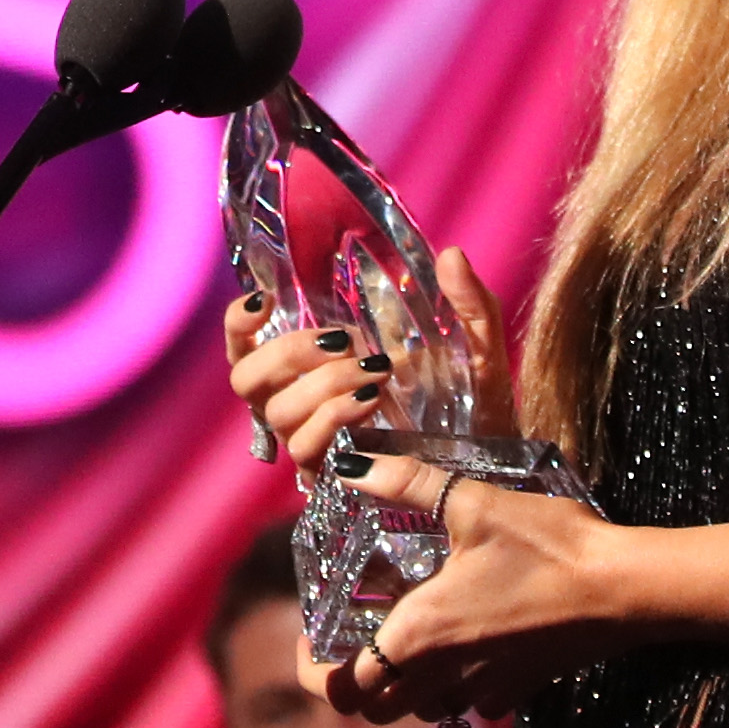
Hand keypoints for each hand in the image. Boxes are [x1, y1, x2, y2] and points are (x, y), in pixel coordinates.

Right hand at [221, 243, 516, 473]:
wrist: (489, 459)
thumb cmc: (471, 396)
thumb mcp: (476, 344)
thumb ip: (468, 301)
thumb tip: (452, 255)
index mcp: (313, 364)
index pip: (245, 346)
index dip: (239, 325)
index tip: (264, 300)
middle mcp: (299, 400)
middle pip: (246, 378)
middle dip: (287, 352)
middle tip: (343, 341)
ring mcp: (310, 438)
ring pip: (276, 411)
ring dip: (322, 385)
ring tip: (375, 373)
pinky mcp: (326, 472)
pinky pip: (304, 447)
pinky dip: (332, 418)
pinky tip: (370, 403)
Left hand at [307, 456, 631, 725]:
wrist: (626, 590)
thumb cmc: (549, 546)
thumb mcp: (471, 501)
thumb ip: (406, 481)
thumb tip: (349, 463)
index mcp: (421, 636)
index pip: (345, 689)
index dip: (313, 674)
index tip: (308, 643)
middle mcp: (446, 675)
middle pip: (378, 710)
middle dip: (354, 686)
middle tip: (347, 642)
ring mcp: (486, 688)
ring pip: (422, 711)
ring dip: (401, 687)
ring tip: (398, 637)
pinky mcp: (520, 689)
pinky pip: (469, 703)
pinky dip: (451, 686)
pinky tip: (460, 643)